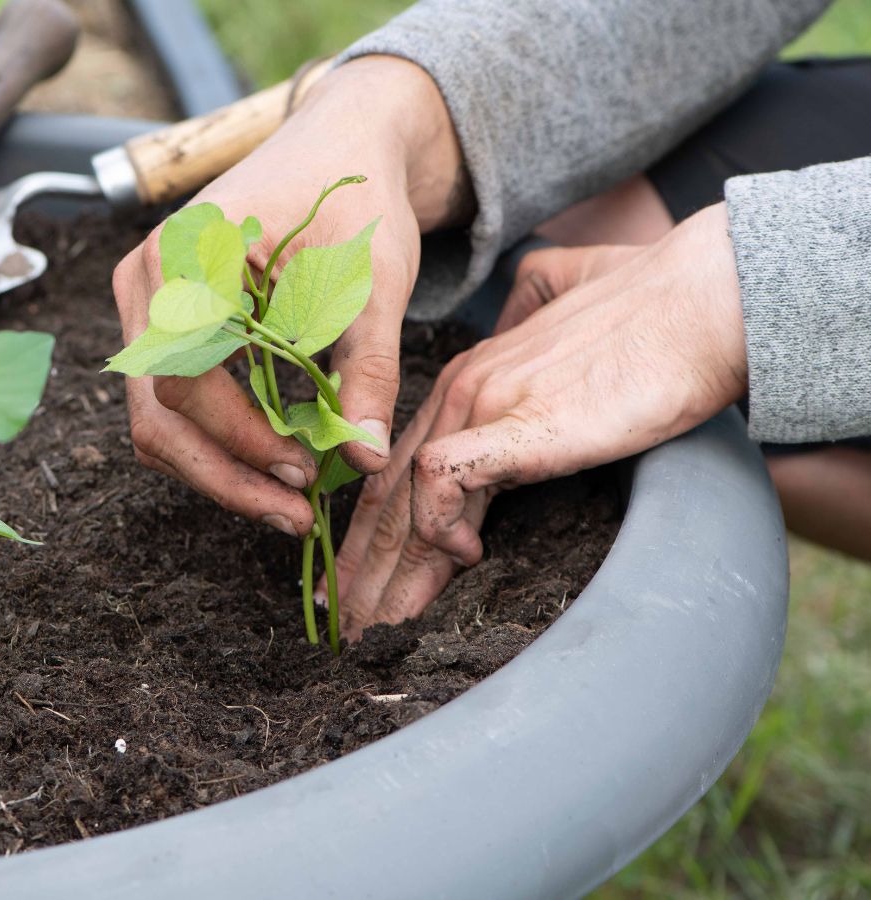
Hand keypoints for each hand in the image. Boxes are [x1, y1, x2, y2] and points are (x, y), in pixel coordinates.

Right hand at [112, 56, 466, 535]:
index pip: (184, 376)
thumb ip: (367, 367)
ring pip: (154, 417)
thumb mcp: (376, 281)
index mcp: (185, 252)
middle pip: (156, 410)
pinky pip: (168, 401)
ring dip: (217, 468)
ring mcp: (144, 301)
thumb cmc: (356, 200)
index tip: (304, 471)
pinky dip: (214, 442)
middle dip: (225, 474)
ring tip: (290, 500)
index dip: (239, 437)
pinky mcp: (160, 322)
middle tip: (295, 514)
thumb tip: (361, 459)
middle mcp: (146, 277)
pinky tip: (271, 460)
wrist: (340, 146)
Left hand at [335, 204, 746, 638]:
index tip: (361, 578)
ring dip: (390, 570)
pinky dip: (440, 524)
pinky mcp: (516, 422)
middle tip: (349, 621)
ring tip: (379, 627)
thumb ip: (532, 322)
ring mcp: (483, 402)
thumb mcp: (569, 326)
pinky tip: (464, 556)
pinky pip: (442, 478)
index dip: (372, 527)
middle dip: (365, 565)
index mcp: (468, 377)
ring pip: (404, 497)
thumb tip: (530, 319)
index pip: (397, 466)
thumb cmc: (657, 317)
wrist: (705, 304)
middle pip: (388, 491)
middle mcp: (461, 389)